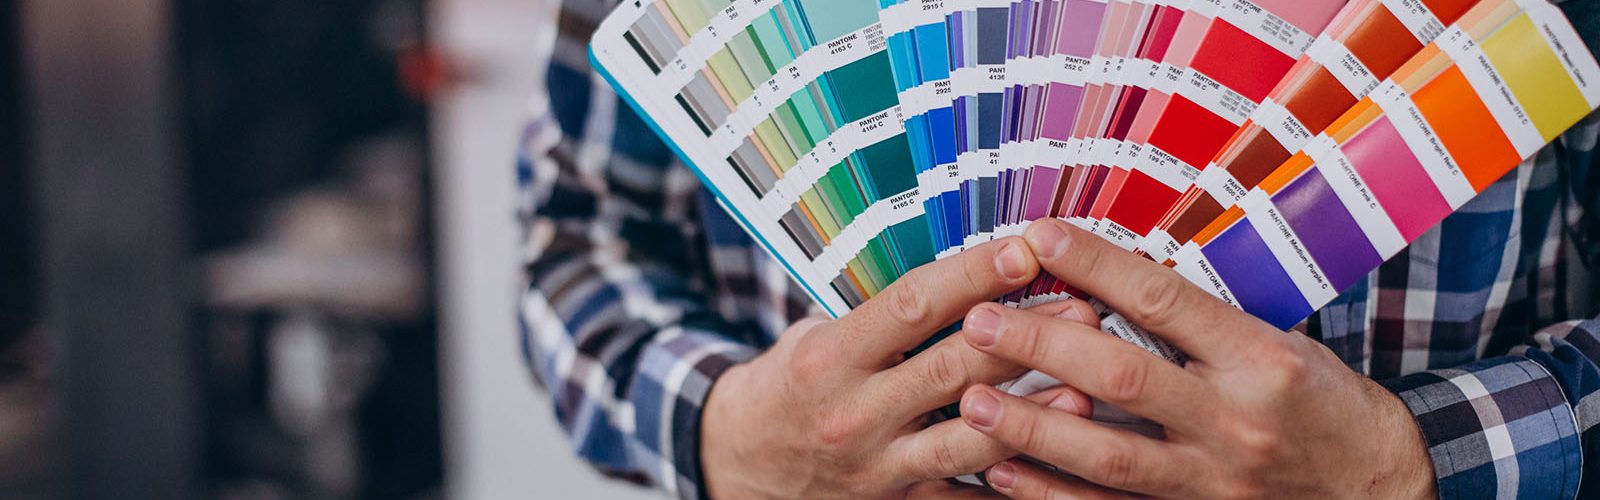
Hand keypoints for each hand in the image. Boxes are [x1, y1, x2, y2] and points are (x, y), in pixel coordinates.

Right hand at [700, 237, 1084, 498]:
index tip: (1025, 249)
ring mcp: (876, 466)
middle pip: (949, 369)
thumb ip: (880, 315)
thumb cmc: (788, 386)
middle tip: (1083, 306)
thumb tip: (964, 272)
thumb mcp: (813, 336)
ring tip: (1085, 387)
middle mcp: (853, 412)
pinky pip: (963, 498)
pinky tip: (1057, 460)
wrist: (738, 464)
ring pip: (966, 441)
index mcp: (829, 357)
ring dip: (1032, 415)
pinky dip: (1012, 483)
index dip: (973, 275)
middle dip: (1021, 335)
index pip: (911, 305)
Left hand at [956, 219, 1435, 498]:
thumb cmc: (1325, 407)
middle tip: (979, 321)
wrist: (1381, 492)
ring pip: (1110, 453)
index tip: (1039, 236)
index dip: (1096, 265)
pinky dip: (1051, 494)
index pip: (1164, 299)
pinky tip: (1001, 474)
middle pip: (1126, 376)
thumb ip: (1202, 321)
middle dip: (1044, 347)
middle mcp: (1235, 418)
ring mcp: (1214, 478)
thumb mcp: (1284, 346)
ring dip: (1033, 427)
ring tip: (971, 401)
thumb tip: (1111, 275)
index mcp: (1259, 358)